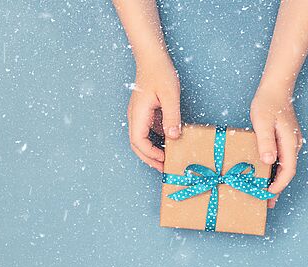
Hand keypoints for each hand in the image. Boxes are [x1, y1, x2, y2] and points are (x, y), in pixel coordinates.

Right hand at [127, 53, 180, 171]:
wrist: (152, 57)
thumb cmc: (160, 73)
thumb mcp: (170, 95)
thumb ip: (171, 116)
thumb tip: (173, 137)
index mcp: (138, 114)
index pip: (138, 141)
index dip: (150, 154)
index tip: (164, 160)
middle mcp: (134, 116)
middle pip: (136, 144)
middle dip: (149, 158)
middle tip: (164, 168)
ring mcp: (138, 114)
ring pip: (140, 139)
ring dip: (151, 151)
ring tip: (166, 159)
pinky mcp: (144, 112)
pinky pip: (147, 130)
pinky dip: (155, 140)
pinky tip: (168, 142)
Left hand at [250, 83, 303, 207]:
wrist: (275, 89)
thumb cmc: (267, 104)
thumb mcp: (262, 123)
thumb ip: (266, 142)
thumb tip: (269, 161)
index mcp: (289, 143)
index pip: (288, 170)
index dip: (279, 184)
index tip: (268, 195)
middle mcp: (293, 145)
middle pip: (287, 171)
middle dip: (278, 188)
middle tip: (266, 203)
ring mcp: (290, 142)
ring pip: (285, 166)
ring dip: (276, 180)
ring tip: (264, 193)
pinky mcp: (285, 139)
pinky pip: (281, 159)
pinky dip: (274, 170)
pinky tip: (265, 175)